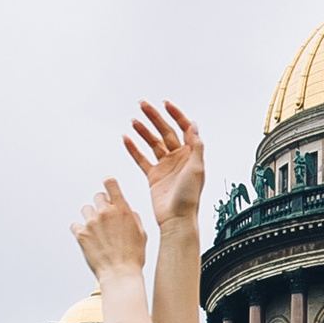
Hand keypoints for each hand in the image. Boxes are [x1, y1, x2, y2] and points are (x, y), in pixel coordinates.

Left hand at [71, 180, 148, 283]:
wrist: (120, 274)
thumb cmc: (133, 256)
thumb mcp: (141, 233)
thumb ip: (133, 217)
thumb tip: (127, 210)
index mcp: (122, 210)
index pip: (111, 184)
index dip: (109, 183)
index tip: (108, 184)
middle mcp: (105, 213)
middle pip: (97, 196)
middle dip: (101, 204)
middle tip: (104, 218)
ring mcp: (92, 223)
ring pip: (86, 209)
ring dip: (90, 217)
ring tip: (96, 230)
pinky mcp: (81, 234)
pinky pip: (75, 225)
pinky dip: (80, 230)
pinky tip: (87, 238)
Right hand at [123, 99, 204, 229]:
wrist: (177, 218)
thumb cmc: (189, 197)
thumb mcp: (197, 168)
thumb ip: (196, 146)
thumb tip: (194, 125)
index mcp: (191, 154)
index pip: (183, 128)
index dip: (176, 114)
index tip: (165, 104)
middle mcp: (178, 158)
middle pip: (165, 131)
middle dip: (154, 117)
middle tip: (143, 105)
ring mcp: (165, 166)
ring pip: (152, 142)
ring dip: (143, 131)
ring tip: (134, 120)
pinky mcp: (153, 176)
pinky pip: (142, 159)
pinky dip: (134, 149)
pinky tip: (127, 139)